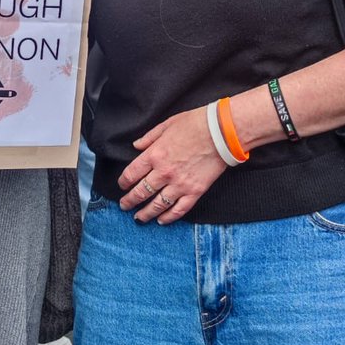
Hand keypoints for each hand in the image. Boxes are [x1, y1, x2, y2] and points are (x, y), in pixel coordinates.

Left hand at [116, 106, 227, 224]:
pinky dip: (169, 217)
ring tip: (138, 218)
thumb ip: (149, 137)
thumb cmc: (195, 124)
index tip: (122, 186)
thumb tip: (136, 146)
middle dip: (129, 201)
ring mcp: (179, 184)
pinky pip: (178, 209)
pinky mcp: (195, 191)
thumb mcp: (167, 125)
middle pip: (141, 192)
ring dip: (145, 213)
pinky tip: (161, 221)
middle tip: (124, 206)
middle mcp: (164, 173)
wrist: (221, 132)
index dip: (124, 182)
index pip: (131, 174)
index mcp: (154, 155)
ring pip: (157, 205)